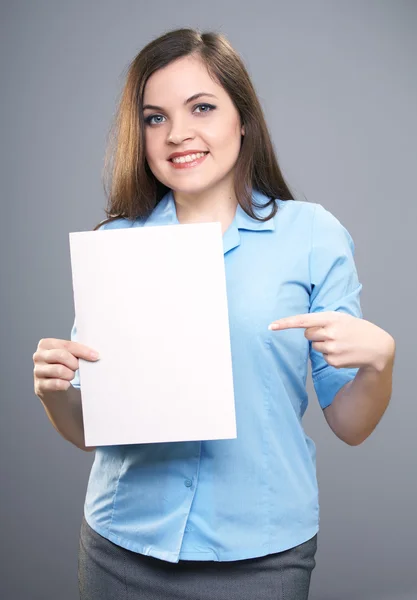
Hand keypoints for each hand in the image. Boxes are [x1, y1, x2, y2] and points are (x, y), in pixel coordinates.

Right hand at [33, 338, 99, 396]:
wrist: (57, 390)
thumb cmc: (66, 368)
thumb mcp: (69, 356)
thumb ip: (77, 351)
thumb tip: (94, 353)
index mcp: (46, 344)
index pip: (67, 345)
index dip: (82, 350)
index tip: (95, 356)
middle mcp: (38, 356)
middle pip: (62, 356)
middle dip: (75, 363)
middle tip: (78, 368)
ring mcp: (37, 371)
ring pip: (59, 370)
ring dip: (70, 374)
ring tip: (71, 376)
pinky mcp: (39, 385)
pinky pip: (57, 383)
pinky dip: (65, 384)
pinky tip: (67, 384)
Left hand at [268, 311, 394, 371]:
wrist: (377, 347)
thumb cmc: (356, 330)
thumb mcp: (341, 318)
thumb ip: (322, 320)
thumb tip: (304, 329)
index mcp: (331, 318)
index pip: (303, 320)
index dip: (285, 323)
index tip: (271, 326)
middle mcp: (330, 332)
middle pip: (307, 335)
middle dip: (315, 334)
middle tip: (332, 334)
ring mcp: (332, 348)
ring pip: (315, 347)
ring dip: (324, 345)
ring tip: (341, 343)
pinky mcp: (333, 361)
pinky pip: (323, 357)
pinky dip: (331, 355)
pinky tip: (344, 352)